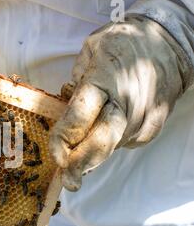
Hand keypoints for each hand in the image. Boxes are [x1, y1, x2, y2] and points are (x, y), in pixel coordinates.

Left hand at [50, 15, 192, 191]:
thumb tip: (64, 107)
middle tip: (70, 182)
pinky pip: (124, 143)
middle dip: (81, 165)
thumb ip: (75, 79)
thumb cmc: (125, 42)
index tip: (55, 156)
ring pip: (111, 146)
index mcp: (104, 80)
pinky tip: (110, 123)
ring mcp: (143, 117)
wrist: (170, 43)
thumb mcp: (91, 49)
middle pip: (100, 143)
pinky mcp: (153, 127)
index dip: (63, 140)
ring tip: (88, 132)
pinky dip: (111, 140)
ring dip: (93, 148)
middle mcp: (126, 103)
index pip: (79, 117)